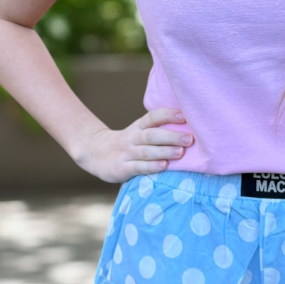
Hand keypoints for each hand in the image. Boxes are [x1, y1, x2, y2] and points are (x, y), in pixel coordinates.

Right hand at [75, 108, 193, 183]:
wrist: (95, 153)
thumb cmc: (127, 144)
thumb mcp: (138, 133)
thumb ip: (157, 131)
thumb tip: (188, 129)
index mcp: (137, 127)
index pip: (153, 117)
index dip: (168, 115)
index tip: (184, 116)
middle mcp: (132, 138)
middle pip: (152, 135)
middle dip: (172, 136)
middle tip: (190, 139)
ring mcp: (126, 153)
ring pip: (146, 151)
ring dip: (164, 151)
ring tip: (181, 153)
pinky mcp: (122, 168)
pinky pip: (138, 166)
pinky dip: (152, 166)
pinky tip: (164, 166)